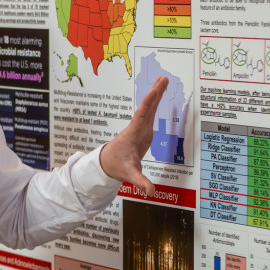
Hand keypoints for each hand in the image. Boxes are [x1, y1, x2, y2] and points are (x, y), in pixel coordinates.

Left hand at [99, 76, 168, 195]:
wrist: (106, 163)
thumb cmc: (116, 165)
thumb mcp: (129, 174)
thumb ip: (140, 181)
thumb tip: (150, 191)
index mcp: (133, 134)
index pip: (142, 115)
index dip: (149, 103)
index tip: (155, 90)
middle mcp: (137, 128)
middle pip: (147, 107)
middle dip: (155, 93)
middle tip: (163, 78)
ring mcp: (140, 128)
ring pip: (149, 108)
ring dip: (156, 95)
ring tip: (163, 80)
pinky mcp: (144, 131)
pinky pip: (151, 113)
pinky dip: (156, 103)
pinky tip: (159, 94)